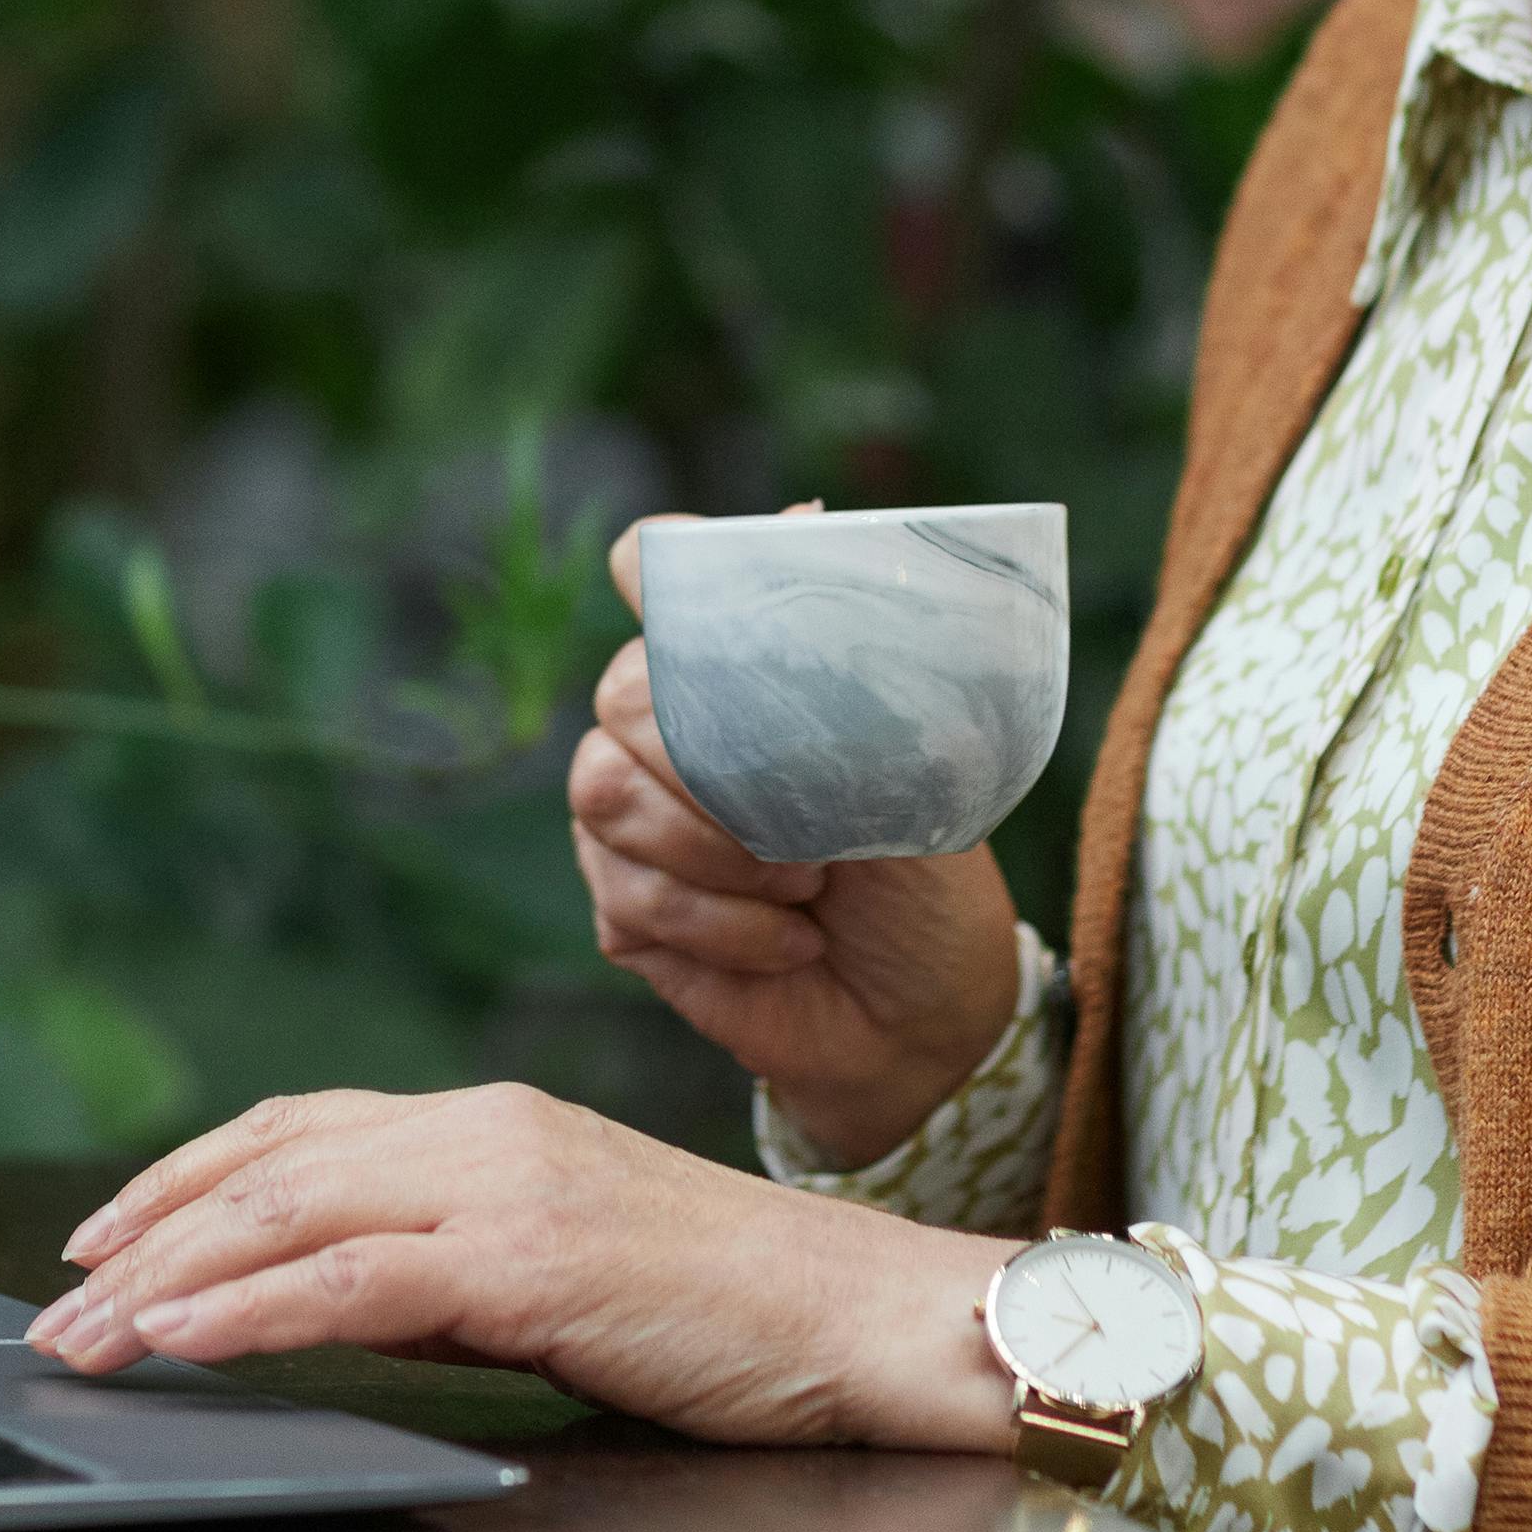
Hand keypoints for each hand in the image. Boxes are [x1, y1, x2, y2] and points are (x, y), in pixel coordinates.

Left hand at [23, 1081, 1015, 1449]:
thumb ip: (447, 1269)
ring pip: (288, 1211)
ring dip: (166, 1277)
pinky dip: (249, 1306)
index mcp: (492, 1121)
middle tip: (56, 1305)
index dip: (187, 1176)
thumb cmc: (727, 1310)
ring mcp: (503, 1186)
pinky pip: (350, 1280)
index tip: (105, 1235)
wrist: (858, 1317)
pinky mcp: (526, 1261)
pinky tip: (182, 1337)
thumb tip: (332, 1300)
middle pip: (269, 1163)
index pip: (299, 1132)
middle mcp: (484, 1129)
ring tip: (85, 1337)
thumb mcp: (558, 1269)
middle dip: (145, 1231)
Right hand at [572, 509, 1022, 1167]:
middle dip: (712, 765)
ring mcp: (632, 822)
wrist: (926, 1011)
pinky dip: (724, 928)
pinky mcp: (625, 911)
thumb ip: (842, 656)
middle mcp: (668, 730)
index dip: (650, 569)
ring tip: (806, 889)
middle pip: (621, 692)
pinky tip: (785, 943)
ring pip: (605, 792)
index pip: (651, 571)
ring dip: (718, 852)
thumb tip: (802, 519)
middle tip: (808, 828)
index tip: (681, 590)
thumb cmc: (925, 872)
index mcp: (735, 672)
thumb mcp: (908, 755)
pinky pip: (628, 895)